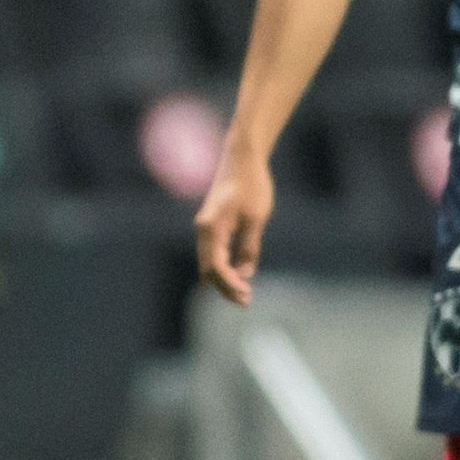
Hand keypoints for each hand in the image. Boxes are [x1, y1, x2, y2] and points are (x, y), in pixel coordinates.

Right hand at [193, 151, 275, 305]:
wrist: (242, 158)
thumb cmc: (251, 185)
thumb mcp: (256, 219)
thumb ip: (249, 247)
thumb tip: (246, 272)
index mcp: (210, 228)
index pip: (216, 265)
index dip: (229, 283)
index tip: (246, 294)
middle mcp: (203, 230)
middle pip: (209, 268)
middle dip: (225, 286)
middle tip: (246, 302)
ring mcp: (207, 228)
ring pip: (211, 262)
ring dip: (225, 279)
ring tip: (244, 294)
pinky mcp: (214, 225)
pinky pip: (215, 253)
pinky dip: (225, 266)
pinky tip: (239, 275)